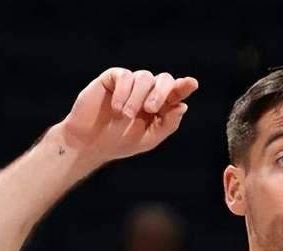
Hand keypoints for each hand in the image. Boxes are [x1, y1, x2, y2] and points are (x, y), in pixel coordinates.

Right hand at [55, 68, 197, 168]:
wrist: (90, 143)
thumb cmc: (120, 142)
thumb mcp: (149, 138)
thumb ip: (167, 124)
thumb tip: (183, 106)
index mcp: (160, 107)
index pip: (176, 93)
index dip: (184, 87)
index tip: (192, 84)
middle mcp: (147, 92)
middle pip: (164, 79)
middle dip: (161, 93)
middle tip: (151, 109)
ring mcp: (130, 84)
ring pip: (144, 77)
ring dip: (137, 98)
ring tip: (126, 116)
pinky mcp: (113, 78)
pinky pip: (125, 76)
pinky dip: (123, 92)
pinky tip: (116, 109)